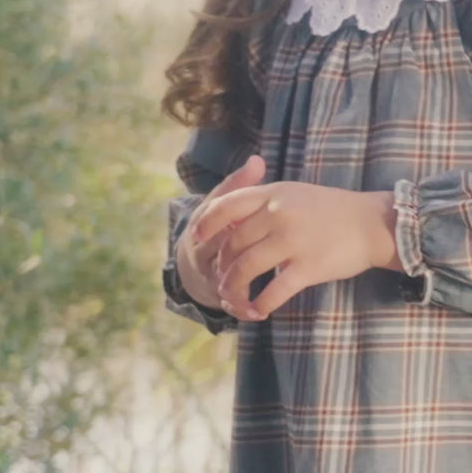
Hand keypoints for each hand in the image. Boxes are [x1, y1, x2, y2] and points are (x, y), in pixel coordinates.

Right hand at [175, 154, 268, 310]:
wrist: (203, 258)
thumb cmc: (224, 225)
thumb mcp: (230, 203)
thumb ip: (242, 185)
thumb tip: (257, 160)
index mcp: (202, 222)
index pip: (212, 218)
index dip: (227, 222)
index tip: (251, 224)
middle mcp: (200, 249)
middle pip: (218, 255)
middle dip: (239, 263)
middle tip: (271, 260)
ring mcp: (208, 272)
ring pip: (221, 283)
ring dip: (239, 293)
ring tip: (260, 302)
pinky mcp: (217, 293)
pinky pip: (227, 302)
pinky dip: (242, 308)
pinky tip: (260, 312)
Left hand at [192, 180, 401, 320]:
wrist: (371, 223)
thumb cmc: (332, 209)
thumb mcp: (294, 194)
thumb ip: (263, 202)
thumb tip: (229, 216)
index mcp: (273, 194)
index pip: (225, 206)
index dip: (206, 224)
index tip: (196, 239)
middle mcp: (278, 215)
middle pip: (232, 244)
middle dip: (222, 267)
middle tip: (222, 280)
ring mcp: (292, 241)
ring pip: (246, 269)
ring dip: (234, 289)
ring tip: (233, 299)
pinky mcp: (307, 267)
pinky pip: (273, 291)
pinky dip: (260, 305)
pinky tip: (258, 311)